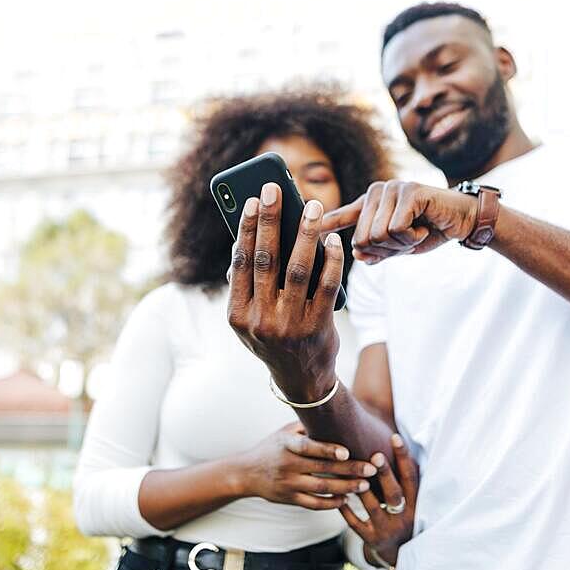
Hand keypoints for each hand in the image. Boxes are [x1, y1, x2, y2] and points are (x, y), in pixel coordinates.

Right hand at [227, 183, 344, 401]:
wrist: (302, 381)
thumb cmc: (275, 339)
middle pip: (266, 259)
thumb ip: (247, 286)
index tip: (251, 200)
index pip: (241, 262)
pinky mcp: (317, 328)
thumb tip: (247, 240)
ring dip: (305, 232)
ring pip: (298, 268)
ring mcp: (289, 325)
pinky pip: (326, 286)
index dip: (245, 229)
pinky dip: (330, 259)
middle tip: (274, 189)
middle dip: (270, 219)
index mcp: (238, 315)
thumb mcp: (251, 320)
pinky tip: (332, 240)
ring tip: (312, 206)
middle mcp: (260, 320)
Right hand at [237, 423, 377, 509]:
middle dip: (349, 469)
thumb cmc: (272, 447)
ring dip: (345, 487)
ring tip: (365, 486)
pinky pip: (313, 504)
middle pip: (322, 468)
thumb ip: (306, 426)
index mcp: (287, 444)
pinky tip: (346, 499)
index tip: (346, 451)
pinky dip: (331, 504)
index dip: (327, 449)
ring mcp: (288, 483)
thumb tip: (333, 414)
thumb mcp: (285, 432)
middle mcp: (288, 464)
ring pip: (321, 488)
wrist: (247, 473)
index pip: (308, 446)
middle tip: (372, 469)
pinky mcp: (289, 499)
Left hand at [321, 180, 478, 263]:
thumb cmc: (430, 230)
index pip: (344, 215)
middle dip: (387, 249)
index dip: (328, 223)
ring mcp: (392, 189)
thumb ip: (378, 250)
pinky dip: (412, 236)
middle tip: (409, 238)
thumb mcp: (400, 245)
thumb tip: (357, 256)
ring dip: (401, 243)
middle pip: (363, 238)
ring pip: (378, 235)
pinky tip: (425, 226)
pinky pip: (396, 228)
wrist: (463, 221)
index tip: (308, 227)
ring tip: (418, 231)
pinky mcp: (409, 192)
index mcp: (372, 203)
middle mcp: (378, 192)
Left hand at [340, 433, 417, 567]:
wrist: (401, 553)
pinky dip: (346, 510)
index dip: (404, 457)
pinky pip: (356, 524)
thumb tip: (395, 436)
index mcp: (416, 503)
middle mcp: (404, 516)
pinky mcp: (372, 539)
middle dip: (385, 474)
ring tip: (350, 470)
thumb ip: (405, 475)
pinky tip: (337, 495)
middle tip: (375, 454)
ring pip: (373, 507)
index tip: (394, 437)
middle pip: (394, 493)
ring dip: (361, 488)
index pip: (412, 477)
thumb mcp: (411, 498)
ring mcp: (387, 529)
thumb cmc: (404, 514)